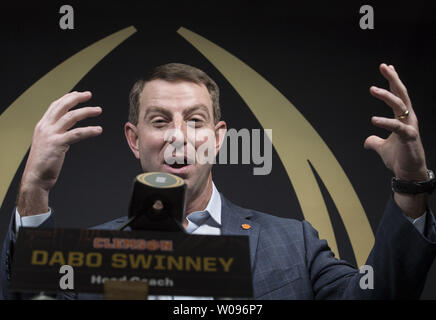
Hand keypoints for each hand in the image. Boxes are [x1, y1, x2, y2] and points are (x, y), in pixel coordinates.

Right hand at [18, 91, 102, 215]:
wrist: (36, 177)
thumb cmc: (44, 162)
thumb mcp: (48, 143)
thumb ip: (57, 134)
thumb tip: (69, 131)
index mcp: (42, 125)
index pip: (55, 106)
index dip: (67, 98)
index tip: (79, 94)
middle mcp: (45, 127)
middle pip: (62, 106)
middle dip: (76, 98)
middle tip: (89, 95)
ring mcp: (51, 135)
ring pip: (71, 117)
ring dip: (86, 112)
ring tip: (98, 110)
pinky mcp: (58, 144)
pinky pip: (77, 134)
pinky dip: (89, 130)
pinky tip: (98, 130)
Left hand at [364, 64, 427, 217]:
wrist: (408, 174)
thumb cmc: (399, 158)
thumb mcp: (382, 148)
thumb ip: (374, 141)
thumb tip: (367, 140)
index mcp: (403, 118)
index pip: (398, 95)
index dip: (392, 81)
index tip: (387, 67)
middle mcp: (408, 119)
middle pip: (401, 94)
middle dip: (393, 79)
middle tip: (384, 66)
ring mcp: (409, 127)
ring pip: (400, 106)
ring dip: (387, 96)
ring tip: (373, 89)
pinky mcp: (409, 137)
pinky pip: (397, 126)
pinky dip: (385, 122)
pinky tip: (373, 119)